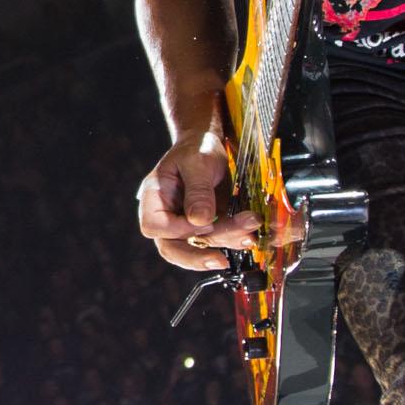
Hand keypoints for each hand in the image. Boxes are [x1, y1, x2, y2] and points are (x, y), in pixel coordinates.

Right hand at [139, 128, 254, 272]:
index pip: (155, 226)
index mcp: (154, 197)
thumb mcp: (197, 162)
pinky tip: (249, 234)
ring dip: (226, 240)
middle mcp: (166, 215)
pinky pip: (217, 240)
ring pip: (200, 246)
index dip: (178, 229)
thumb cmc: (197, 147)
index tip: (203, 220)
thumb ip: (198, 191)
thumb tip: (200, 221)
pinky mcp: (206, 226)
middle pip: (172, 248)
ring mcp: (186, 223)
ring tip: (250, 229)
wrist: (209, 144)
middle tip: (220, 260)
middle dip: (197, 257)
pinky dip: (234, 238)